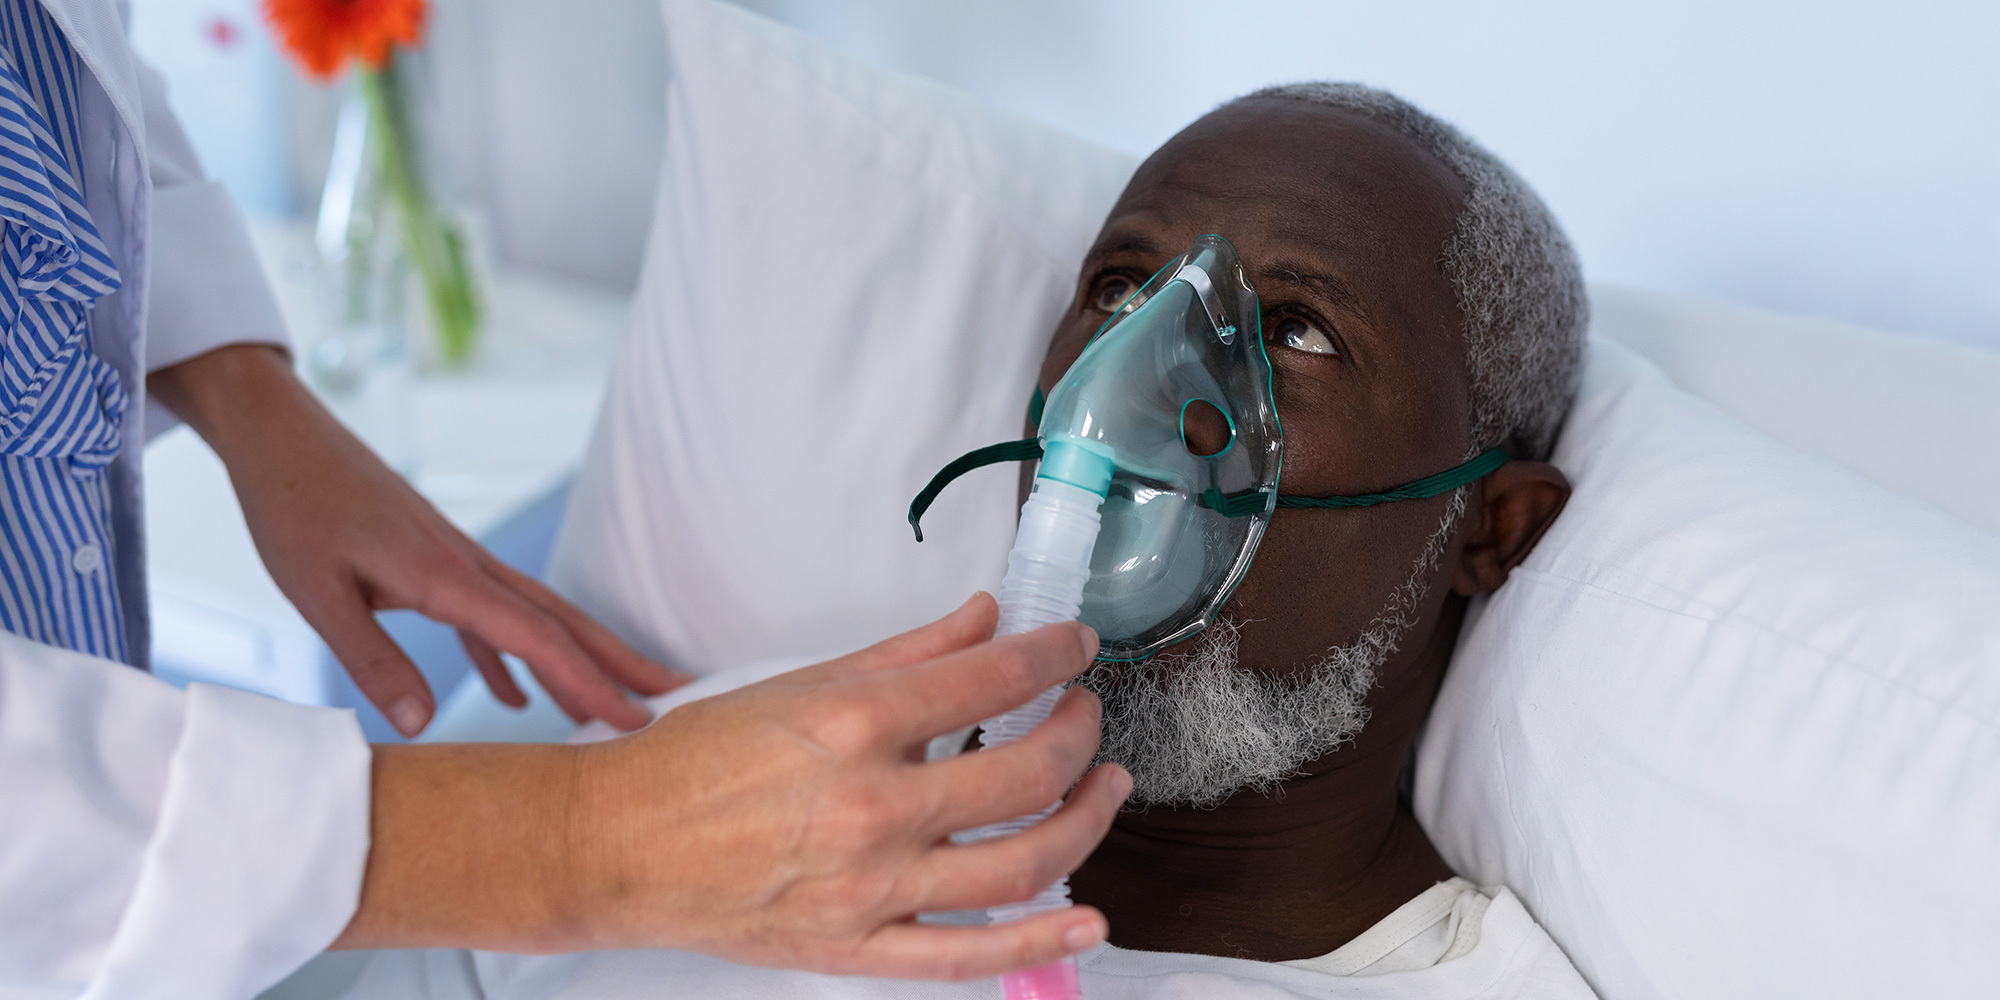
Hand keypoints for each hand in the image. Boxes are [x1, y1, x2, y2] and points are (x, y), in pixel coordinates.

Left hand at [148, 345, 686, 734]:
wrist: (281, 436)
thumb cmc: (291, 508)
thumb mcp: (316, 593)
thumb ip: (373, 660)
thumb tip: (423, 725)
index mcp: (445, 575)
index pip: (537, 638)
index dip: (590, 682)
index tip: (637, 720)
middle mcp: (468, 565)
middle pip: (564, 621)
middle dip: (622, 663)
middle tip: (679, 697)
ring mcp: (457, 561)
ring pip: (538, 616)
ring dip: (582, 658)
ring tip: (621, 698)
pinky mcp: (436, 562)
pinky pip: (491, 617)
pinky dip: (513, 658)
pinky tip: (516, 697)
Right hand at [339, 594, 1132, 979]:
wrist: (616, 845)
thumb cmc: (696, 761)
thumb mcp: (801, 682)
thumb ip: (906, 652)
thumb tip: (983, 617)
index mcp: (852, 724)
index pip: (991, 680)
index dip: (1055, 657)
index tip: (1076, 648)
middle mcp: (871, 805)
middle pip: (1024, 773)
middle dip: (1079, 733)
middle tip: (1086, 714)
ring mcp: (870, 886)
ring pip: (1021, 863)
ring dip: (1085, 822)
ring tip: (1105, 789)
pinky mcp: (858, 946)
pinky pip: (968, 955)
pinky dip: (1040, 942)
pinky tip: (1089, 921)